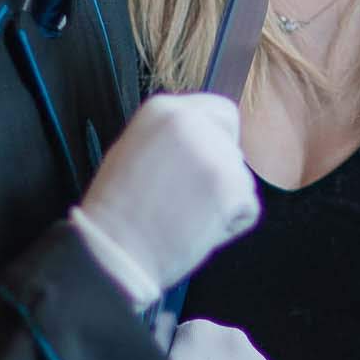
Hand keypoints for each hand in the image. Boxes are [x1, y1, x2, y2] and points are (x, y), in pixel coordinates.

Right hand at [73, 94, 258, 305]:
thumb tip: (204, 143)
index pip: (218, 111)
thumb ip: (171, 141)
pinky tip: (194, 232)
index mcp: (163, 110)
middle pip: (232, 145)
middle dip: (220, 172)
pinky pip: (247, 209)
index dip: (217, 141)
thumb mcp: (132, 152)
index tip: (204, 166)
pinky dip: (228, 227)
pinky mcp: (233, 186)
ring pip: (240, 179)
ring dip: (221, 202)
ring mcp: (215, 152)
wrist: (113, 250)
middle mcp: (192, 121)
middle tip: (191, 201)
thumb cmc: (116, 213)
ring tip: (180, 219)